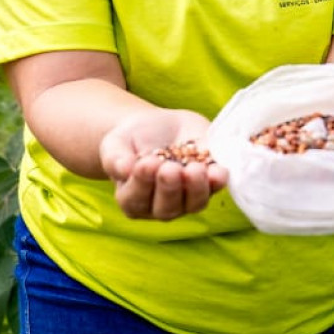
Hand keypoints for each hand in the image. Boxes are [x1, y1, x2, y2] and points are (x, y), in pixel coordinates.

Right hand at [99, 110, 228, 220]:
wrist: (158, 126)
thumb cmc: (132, 139)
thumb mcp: (115, 144)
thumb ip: (115, 158)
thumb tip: (124, 170)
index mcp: (132, 198)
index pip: (136, 198)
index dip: (142, 183)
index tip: (146, 163)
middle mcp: (160, 206)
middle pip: (167, 208)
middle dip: (170, 189)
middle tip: (170, 168)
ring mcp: (187, 198)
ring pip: (194, 203)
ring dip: (196, 189)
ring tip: (194, 169)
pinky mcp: (208, 184)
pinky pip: (215, 188)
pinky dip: (218, 182)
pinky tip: (218, 171)